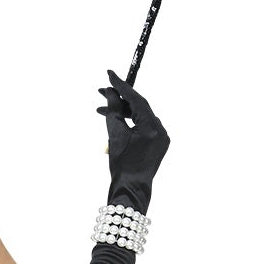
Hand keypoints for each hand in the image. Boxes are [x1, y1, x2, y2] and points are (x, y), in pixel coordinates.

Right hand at [97, 69, 169, 215]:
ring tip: (102, 110)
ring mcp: (162, 137)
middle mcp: (161, 129)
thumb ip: (114, 111)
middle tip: (101, 93)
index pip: (136, 99)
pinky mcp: (159, 143)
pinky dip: (130, 123)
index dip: (121, 86)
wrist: (131, 189)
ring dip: (123, 112)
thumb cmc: (122, 165)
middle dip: (119, 100)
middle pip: (138, 107)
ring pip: (140, 117)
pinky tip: (116, 121)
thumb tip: (112, 92)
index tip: (109, 74)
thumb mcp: (114, 136)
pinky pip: (144, 127)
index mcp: (152, 127)